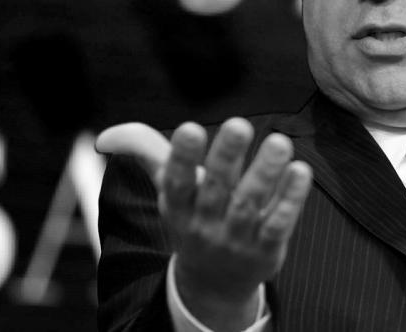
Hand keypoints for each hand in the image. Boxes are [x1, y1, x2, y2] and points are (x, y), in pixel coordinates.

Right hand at [96, 118, 312, 327]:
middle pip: (216, 188)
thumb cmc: (194, 216)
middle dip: (227, 156)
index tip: (190, 127)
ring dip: (265, 172)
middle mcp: (205, 222)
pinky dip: (290, 199)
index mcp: (177, 205)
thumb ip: (144, 152)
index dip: (182, 156)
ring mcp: (237, 238)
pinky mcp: (266, 249)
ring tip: (280, 142)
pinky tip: (301, 172)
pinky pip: (279, 223)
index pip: (176, 181)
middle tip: (240, 124)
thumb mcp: (168, 188)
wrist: (215, 281)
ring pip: (250, 204)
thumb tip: (104, 138)